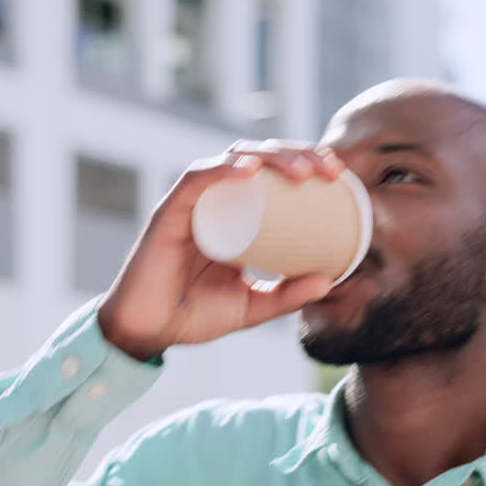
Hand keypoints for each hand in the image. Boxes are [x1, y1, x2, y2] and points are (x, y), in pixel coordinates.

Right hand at [97, 140, 345, 359]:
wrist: (148, 332)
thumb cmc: (194, 314)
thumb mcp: (253, 306)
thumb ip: (287, 295)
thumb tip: (328, 281)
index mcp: (233, 213)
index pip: (270, 172)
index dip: (304, 161)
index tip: (337, 174)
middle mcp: (213, 199)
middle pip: (256, 157)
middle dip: (296, 153)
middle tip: (328, 170)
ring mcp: (191, 203)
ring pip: (232, 159)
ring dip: (269, 157)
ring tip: (301, 171)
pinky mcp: (168, 213)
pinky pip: (195, 181)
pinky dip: (221, 170)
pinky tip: (249, 170)